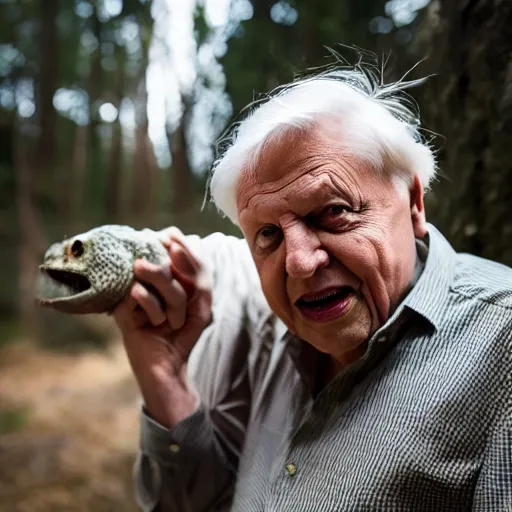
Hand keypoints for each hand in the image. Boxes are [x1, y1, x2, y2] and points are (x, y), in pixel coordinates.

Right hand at [113, 227, 212, 426]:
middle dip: (188, 283)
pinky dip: (156, 311)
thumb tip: (173, 246)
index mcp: (165, 263)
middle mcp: (146, 268)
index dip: (191, 255)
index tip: (196, 283)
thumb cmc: (185, 327)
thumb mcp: (202, 297)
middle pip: (169, 252)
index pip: (177, 237)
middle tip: (186, 307)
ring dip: (174, 300)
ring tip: (172, 319)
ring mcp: (130, 283)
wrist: (169, 362)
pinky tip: (154, 323)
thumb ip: (197, 269)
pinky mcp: (118, 301)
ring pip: (158, 271)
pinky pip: (140, 291)